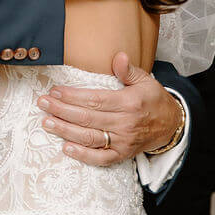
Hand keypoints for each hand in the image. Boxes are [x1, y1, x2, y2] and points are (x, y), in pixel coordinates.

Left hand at [38, 53, 178, 164]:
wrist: (171, 126)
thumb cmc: (154, 100)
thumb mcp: (146, 81)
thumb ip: (129, 70)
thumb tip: (118, 56)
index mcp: (129, 103)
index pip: (95, 99)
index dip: (73, 96)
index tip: (55, 91)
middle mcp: (125, 123)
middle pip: (88, 117)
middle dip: (62, 110)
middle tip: (43, 104)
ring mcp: (123, 141)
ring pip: (90, 137)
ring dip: (66, 130)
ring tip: (47, 122)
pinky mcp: (122, 155)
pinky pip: (101, 158)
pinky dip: (83, 155)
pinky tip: (66, 148)